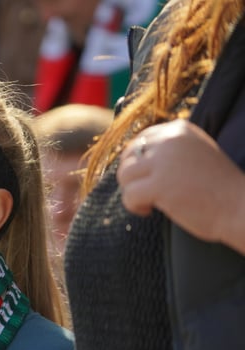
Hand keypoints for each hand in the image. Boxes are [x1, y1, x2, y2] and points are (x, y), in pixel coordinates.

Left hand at [117, 119, 244, 253]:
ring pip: (124, 175)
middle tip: (148, 193)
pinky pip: (128, 195)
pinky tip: (150, 211)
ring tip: (150, 202)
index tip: (148, 178)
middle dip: (133, 177)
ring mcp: (164, 161)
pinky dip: (133, 207)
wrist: (240, 207)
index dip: (136, 162)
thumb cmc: (217, 187)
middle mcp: (170, 139)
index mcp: (179, 129)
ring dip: (132, 192)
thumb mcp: (193, 154)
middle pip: (128, 157)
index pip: (140, 140)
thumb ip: (167, 150)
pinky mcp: (159, 184)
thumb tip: (130, 157)